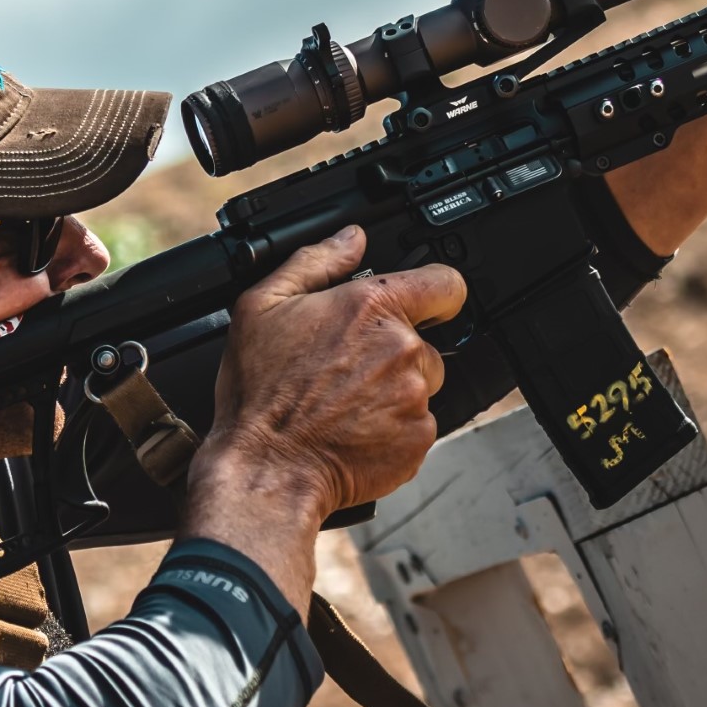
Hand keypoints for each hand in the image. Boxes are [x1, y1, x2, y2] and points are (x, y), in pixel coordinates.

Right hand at [181, 226, 464, 609]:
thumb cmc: (260, 395)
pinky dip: (393, 429)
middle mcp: (403, 350)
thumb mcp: (263, 306)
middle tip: (347, 370)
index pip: (446, 284)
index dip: (436, 292)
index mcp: (373, 308)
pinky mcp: (418, 439)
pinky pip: (417, 425)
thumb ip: (316, 261)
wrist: (265, 469)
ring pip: (420, 386)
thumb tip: (351, 237)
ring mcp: (415, 398)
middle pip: (425, 342)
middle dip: (395, 352)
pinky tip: (354, 430)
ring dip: (394, 391)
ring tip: (345, 403)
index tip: (424, 305)